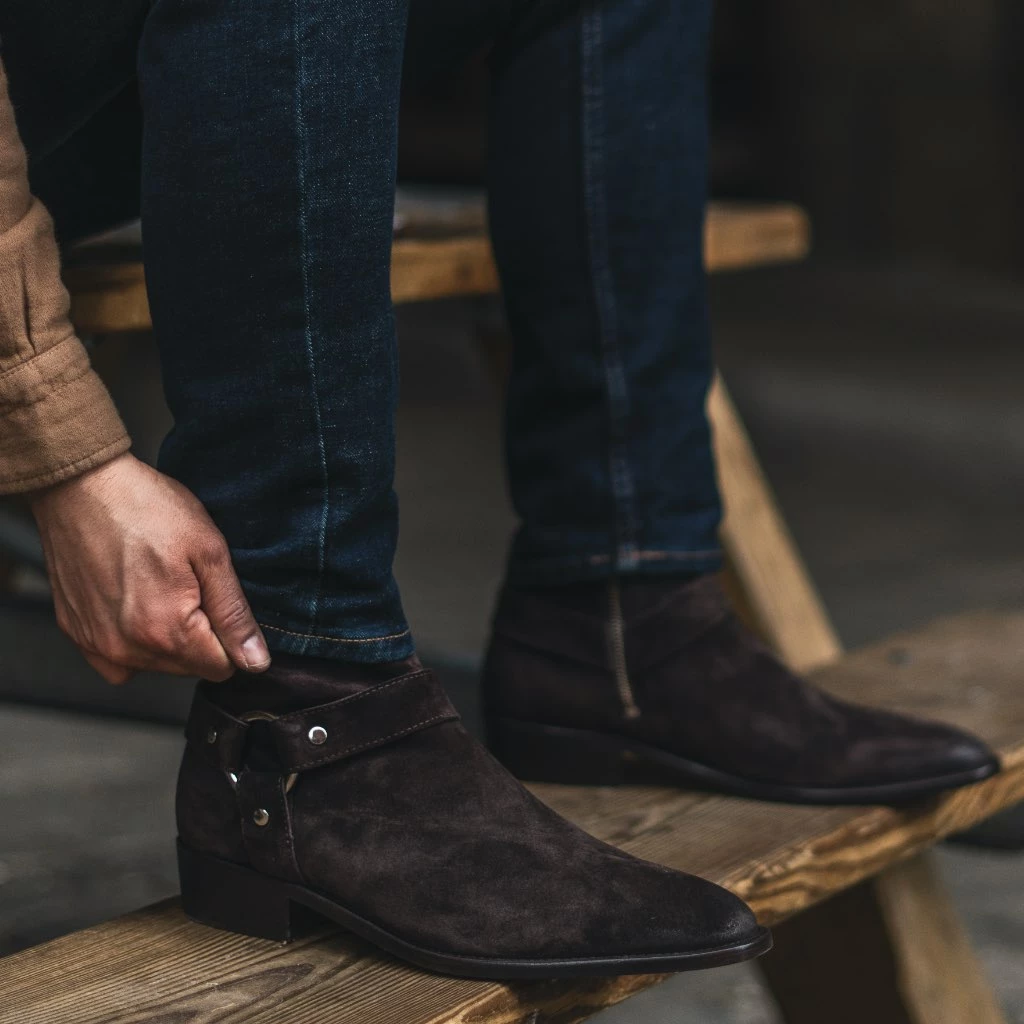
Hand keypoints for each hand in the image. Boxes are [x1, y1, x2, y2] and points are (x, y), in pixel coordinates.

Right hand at [30, 452, 269, 683]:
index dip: (230, 637)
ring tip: (160, 587)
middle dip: (200, 636)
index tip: (218, 601)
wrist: (81, 486)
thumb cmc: (147, 508)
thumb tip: (256, 661)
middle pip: (188, 668)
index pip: (221, 668)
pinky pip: (118, 661)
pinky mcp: (77, 634)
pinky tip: (135, 604)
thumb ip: (234, 613)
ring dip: (167, 638)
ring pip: (155, 665)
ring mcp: (97, 645)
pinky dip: (132, 642)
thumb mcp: (210, 552)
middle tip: (189, 585)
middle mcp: (127, 649)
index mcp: (166, 632)